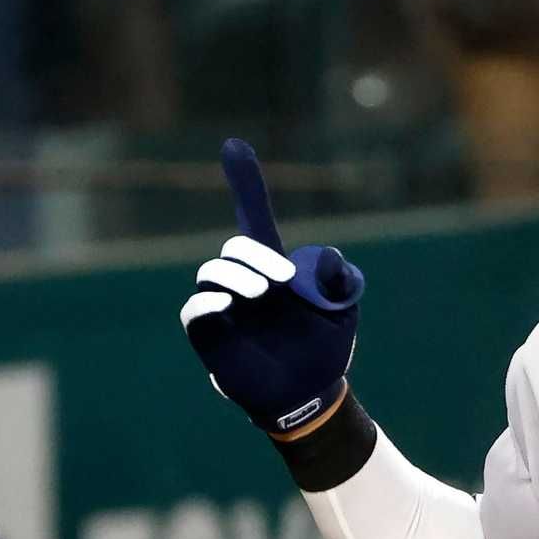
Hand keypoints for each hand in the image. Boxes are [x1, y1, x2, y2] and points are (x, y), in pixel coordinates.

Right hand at [180, 139, 368, 439]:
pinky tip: (228, 308)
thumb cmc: (327, 347)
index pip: (255, 218)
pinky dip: (207, 305)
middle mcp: (245, 282)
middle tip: (281, 282)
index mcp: (274, 267)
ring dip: (235, 277)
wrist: (314, 393)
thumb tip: (326, 255)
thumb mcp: (343, 309)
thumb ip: (339, 279)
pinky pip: (195, 312)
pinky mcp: (211, 337)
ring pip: (210, 273)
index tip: (232, 145)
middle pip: (233, 247)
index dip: (245, 183)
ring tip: (261, 295)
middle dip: (253, 255)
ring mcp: (225, 308)